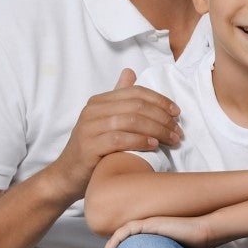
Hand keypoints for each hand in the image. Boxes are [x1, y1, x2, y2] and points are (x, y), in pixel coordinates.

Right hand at [51, 70, 182, 202]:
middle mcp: (92, 110)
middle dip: (163, 118)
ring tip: (172, 140)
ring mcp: (89, 128)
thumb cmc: (94, 149)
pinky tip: (154, 146)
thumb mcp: (105, 120)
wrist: (68, 175)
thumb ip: (118, 98)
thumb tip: (129, 72)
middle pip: (137, 106)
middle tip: (178, 131)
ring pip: (131, 121)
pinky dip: (140, 141)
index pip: (136, 92)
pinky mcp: (89, 146)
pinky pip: (120, 139)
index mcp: (99, 101)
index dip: (160, 100)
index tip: (177, 113)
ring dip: (157, 130)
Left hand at [101, 214, 211, 247]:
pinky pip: (126, 230)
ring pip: (121, 235)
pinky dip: (116, 240)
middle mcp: (147, 231)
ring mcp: (148, 226)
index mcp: (152, 239)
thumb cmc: (193, 246)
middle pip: (122, 242)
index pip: (129, 247)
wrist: (204, 233)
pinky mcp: (149, 224)